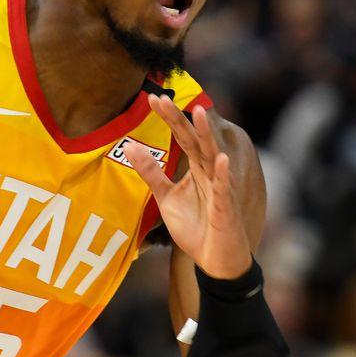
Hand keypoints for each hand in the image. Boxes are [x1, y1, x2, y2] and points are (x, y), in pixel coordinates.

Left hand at [125, 96, 251, 279]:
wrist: (213, 259)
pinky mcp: (225, 208)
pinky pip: (224, 189)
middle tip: (162, 97)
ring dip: (205, 135)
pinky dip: (222, 173)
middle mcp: (209, 173)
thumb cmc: (195, 226)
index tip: (152, 97)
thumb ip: (151, 173)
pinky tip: (219, 158)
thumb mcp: (165, 197)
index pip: (181, 136)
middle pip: (194, 140)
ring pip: (212, 157)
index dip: (168, 117)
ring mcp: (219, 188)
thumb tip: (129, 147)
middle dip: (180, 119)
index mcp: (195, 168)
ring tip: (198, 112)